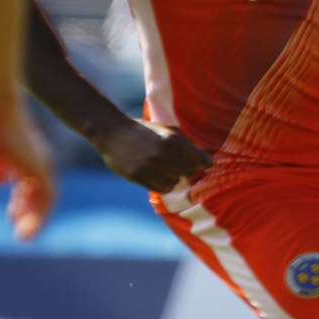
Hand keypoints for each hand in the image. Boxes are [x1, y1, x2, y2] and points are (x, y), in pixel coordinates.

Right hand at [0, 95, 53, 239]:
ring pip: (44, 197)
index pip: (28, 181)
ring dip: (35, 219)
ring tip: (24, 238)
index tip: (13, 216)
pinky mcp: (40, 168)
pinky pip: (46, 197)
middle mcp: (34, 157)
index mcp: (21, 151)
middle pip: (37, 191)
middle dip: (29, 211)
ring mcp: (39, 162)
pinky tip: (27, 229)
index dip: (21, 199)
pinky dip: (38, 215)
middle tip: (21, 231)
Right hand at [95, 118, 212, 192]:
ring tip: (164, 169)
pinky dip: (162, 184)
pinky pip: (160, 188)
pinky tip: (157, 176)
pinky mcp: (138, 176)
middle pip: (189, 172)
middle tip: (179, 165)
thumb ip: (185, 143)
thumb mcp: (167, 130)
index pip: (201, 160)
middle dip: (187, 169)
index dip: (204, 163)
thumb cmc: (144, 130)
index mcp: (174, 139)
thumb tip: (206, 157)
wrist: (112, 132)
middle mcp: (164, 153)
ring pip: (175, 182)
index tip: (204, 165)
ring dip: (173, 177)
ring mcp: (150, 166)